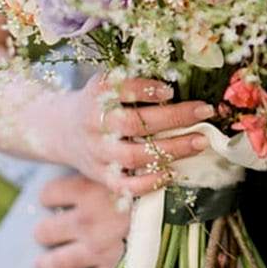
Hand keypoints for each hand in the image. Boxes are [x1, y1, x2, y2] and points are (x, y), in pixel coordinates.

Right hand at [51, 75, 217, 195]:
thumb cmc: (99, 103)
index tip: (170, 90)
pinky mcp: (102, 176)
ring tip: (200, 142)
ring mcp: (98, 153)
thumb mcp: (108, 84)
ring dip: (171, 150)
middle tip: (204, 112)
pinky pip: (125, 186)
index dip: (144, 90)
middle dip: (173, 118)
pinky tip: (173, 172)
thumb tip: (184, 82)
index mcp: (96, 94)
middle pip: (132, 124)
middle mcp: (94, 124)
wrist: (62, 130)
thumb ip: (135, 83)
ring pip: (134, 156)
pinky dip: (150, 182)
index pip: (119, 90)